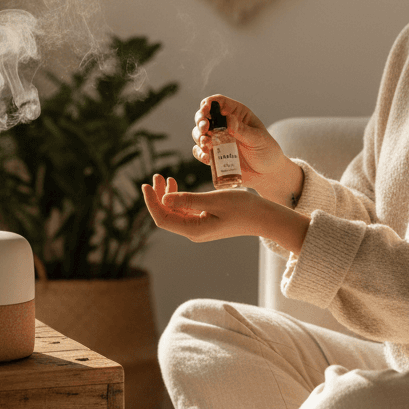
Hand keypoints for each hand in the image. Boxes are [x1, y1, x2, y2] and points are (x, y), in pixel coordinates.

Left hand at [142, 174, 309, 251]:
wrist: (263, 217)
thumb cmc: (242, 207)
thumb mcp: (214, 200)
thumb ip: (188, 199)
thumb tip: (164, 199)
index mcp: (194, 230)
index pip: (163, 218)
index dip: (151, 203)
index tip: (145, 185)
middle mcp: (194, 232)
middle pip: (166, 215)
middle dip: (158, 196)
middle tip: (156, 176)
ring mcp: (199, 228)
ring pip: (175, 212)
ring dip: (167, 196)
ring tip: (165, 178)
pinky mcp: (205, 222)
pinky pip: (185, 211)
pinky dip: (178, 198)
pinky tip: (176, 186)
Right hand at [192, 94, 302, 205]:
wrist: (268, 174)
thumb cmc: (267, 151)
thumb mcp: (258, 139)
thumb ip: (243, 130)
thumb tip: (228, 119)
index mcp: (236, 114)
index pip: (219, 102)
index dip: (209, 103)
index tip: (204, 109)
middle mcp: (224, 125)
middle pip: (204, 116)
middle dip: (200, 121)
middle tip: (205, 129)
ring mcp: (218, 140)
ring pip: (199, 133)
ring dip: (199, 137)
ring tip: (206, 145)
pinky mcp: (215, 155)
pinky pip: (200, 152)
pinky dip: (199, 153)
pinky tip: (206, 157)